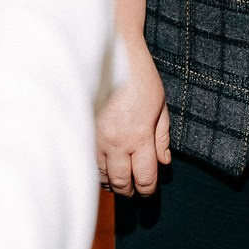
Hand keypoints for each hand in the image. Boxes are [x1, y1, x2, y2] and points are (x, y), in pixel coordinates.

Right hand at [97, 37, 170, 194]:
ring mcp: (96, 138)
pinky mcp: (83, 132)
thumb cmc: (140, 78)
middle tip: (133, 192)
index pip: (145, 177)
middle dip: (128, 191)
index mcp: (139, 137)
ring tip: (117, 183)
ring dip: (110, 183)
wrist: (112, 56)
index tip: (148, 192)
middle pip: (121, 182)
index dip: (147, 190)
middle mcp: (116, 143)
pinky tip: (101, 169)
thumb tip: (164, 163)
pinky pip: (88, 160)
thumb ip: (162, 137)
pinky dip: (96, 169)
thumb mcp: (161, 106)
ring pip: (101, 174)